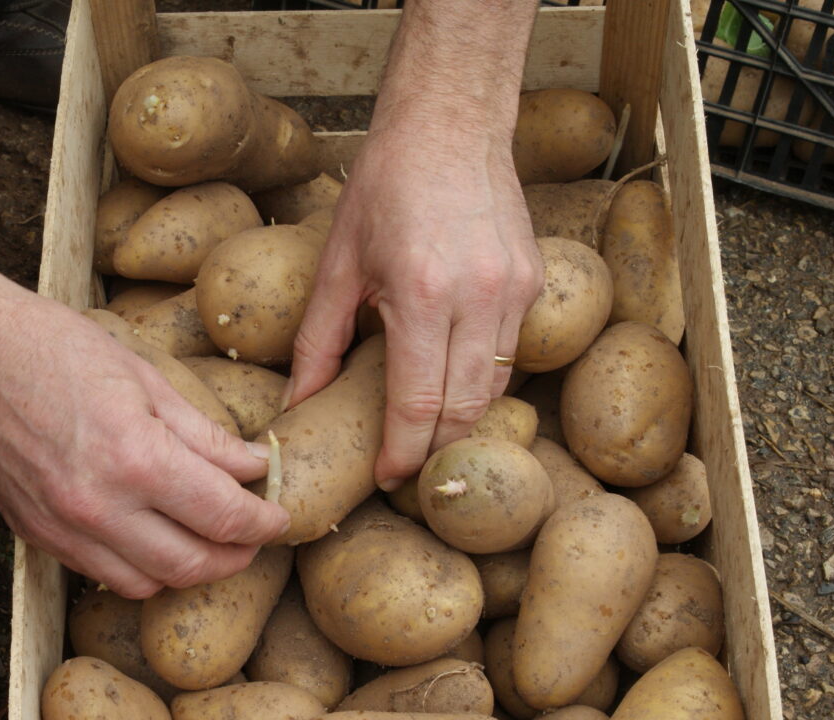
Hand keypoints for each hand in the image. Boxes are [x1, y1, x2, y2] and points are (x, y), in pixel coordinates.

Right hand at [0, 292, 289, 597]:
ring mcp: (64, 529)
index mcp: (136, 459)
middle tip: (254, 535)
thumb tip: (256, 465)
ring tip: (209, 541)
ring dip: (189, 571)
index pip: (223, 517)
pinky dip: (140, 569)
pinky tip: (155, 540)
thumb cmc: (55, 349)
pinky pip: (103, 576)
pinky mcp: (37, 536)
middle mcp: (100, 507)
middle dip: (237, 556)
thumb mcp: (146, 378)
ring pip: (149, 584)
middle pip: (193, 565)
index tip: (280, 516)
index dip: (264, 523)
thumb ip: (205, 434)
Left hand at [285, 128, 543, 490]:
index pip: (419, 403)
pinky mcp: (535, 282)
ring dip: (462, 420)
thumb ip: (317, 343)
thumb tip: (299, 403)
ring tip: (428, 436)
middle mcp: (479, 297)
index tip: (388, 477)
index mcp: (422, 294)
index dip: (403, 452)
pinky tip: (453, 377)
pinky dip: (482, 375)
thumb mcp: (338, 264)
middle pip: (464, 409)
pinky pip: (510, 350)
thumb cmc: (385, 189)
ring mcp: (516, 290)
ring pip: (494, 387)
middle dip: (435, 450)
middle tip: (407, 469)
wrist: (448, 127)